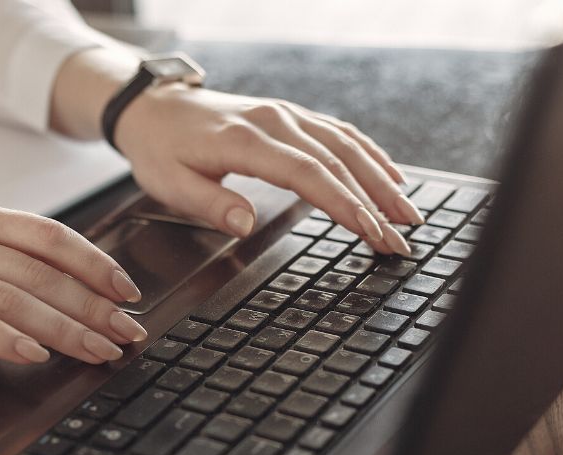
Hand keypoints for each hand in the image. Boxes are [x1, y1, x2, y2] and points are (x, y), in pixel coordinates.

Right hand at [0, 200, 146, 368]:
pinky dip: (7, 339)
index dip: (96, 264)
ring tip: (99, 351)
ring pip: (15, 297)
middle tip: (128, 333)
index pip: (49, 236)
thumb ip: (0, 262)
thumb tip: (71, 291)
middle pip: (41, 271)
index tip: (129, 293)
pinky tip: (34, 355)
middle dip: (94, 306)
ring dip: (65, 328)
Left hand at [114, 85, 418, 255]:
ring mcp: (287, 115)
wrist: (154, 108)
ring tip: (408, 215)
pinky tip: (390, 177)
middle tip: (401, 239)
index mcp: (247, 141)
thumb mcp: (169, 183)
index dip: (344, 204)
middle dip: (375, 203)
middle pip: (338, 162)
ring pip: (347, 146)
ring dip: (382, 180)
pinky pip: (339, 133)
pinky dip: (370, 155)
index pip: (308, 174)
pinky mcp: (291, 117)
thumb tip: (244, 224)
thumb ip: (209, 203)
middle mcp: (275, 122)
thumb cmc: (161, 148)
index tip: (371, 232)